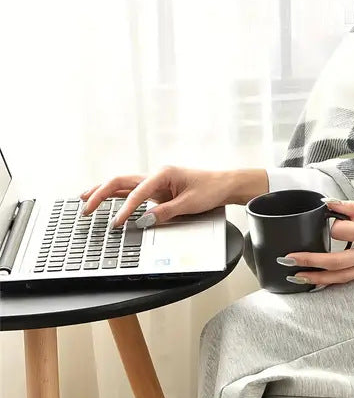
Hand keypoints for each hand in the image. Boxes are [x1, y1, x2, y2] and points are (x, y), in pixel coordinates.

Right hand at [78, 165, 236, 227]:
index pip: (137, 193)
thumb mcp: (190, 204)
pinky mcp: (157, 189)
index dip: (125, 210)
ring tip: (84, 200)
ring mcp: (155, 182)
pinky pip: (132, 191)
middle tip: (86, 208)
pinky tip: (105, 200)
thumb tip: (144, 221)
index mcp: (164, 174)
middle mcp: (157, 175)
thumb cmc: (211, 190)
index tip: (117, 224)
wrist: (224, 184)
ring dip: (104, 192)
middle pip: (122, 182)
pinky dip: (117, 196)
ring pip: (124, 185)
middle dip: (101, 194)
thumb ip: (166, 212)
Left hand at [282, 199, 353, 286]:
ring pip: (342, 277)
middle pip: (339, 262)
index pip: (347, 232)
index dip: (334, 225)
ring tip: (296, 275)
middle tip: (289, 258)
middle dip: (312, 261)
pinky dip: (330, 282)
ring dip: (317, 278)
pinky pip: (349, 279)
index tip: (326, 217)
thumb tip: (329, 203)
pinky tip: (314, 281)